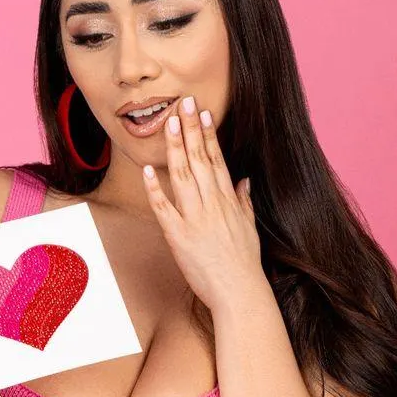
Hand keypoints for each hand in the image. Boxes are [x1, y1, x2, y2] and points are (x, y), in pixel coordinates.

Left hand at [142, 95, 262, 311]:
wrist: (240, 293)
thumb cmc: (244, 265)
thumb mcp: (249, 228)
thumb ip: (244, 202)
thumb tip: (244, 182)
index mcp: (229, 201)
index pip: (217, 160)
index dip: (208, 134)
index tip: (202, 113)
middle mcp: (213, 205)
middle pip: (199, 160)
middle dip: (190, 130)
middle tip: (183, 103)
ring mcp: (196, 219)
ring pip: (183, 175)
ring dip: (174, 148)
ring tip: (168, 122)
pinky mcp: (180, 237)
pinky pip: (164, 208)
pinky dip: (155, 188)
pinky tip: (147, 170)